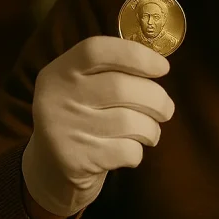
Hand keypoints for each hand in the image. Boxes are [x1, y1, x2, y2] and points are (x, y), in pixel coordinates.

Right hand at [21, 36, 174, 218]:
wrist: (52, 169)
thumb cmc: (83, 118)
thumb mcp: (84, 88)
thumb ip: (113, 72)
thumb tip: (159, 65)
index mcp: (60, 72)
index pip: (96, 50)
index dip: (135, 55)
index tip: (163, 67)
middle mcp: (56, 97)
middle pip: (121, 88)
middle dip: (157, 99)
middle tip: (167, 109)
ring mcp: (63, 130)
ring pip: (129, 122)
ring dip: (151, 129)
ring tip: (150, 133)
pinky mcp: (74, 160)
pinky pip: (126, 151)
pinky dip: (137, 152)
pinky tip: (129, 151)